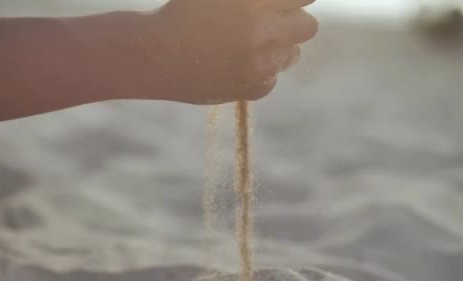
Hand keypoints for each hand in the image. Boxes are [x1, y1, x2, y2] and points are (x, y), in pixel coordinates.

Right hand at [132, 0, 317, 103]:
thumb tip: (282, 3)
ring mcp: (261, 64)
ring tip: (247, 43)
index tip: (284, 3)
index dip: (294, 0)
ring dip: (278, 47)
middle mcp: (264, 33)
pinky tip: (234, 64)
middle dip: (293, 22)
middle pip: (308, 27)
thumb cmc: (182, 11)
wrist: (154, 54)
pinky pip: (273, 79)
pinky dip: (260, 72)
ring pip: (292, 55)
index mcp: (256, 2)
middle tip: (271, 22)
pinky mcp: (254, 89)